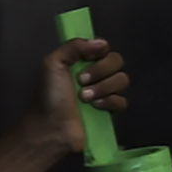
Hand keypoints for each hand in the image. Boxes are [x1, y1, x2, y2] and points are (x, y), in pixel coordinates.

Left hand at [15, 34, 130, 157]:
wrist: (50, 128)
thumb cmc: (48, 97)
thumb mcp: (52, 64)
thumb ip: (73, 47)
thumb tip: (101, 43)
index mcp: (80, 62)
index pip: (104, 48)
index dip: (99, 52)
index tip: (86, 59)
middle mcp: (94, 75)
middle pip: (117, 61)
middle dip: (100, 70)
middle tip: (81, 81)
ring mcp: (103, 93)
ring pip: (122, 80)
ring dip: (104, 87)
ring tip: (85, 98)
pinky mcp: (109, 112)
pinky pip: (123, 101)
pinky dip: (110, 102)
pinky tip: (96, 108)